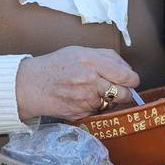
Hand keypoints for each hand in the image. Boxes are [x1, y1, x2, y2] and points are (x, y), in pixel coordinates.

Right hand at [15, 46, 139, 121]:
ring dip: (107, 100)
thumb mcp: (80, 51)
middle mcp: (90, 82)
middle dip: (124, 93)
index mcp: (92, 62)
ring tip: (92, 91)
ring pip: (112, 104)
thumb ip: (107, 57)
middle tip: (115, 88)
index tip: (130, 80)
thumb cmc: (56, 66)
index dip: (132, 80)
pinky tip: (82, 99)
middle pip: (124, 94)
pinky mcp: (80, 113)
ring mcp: (85, 100)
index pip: (127, 76)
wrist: (31, 85)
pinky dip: (94, 107)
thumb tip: (128, 68)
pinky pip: (98, 112)